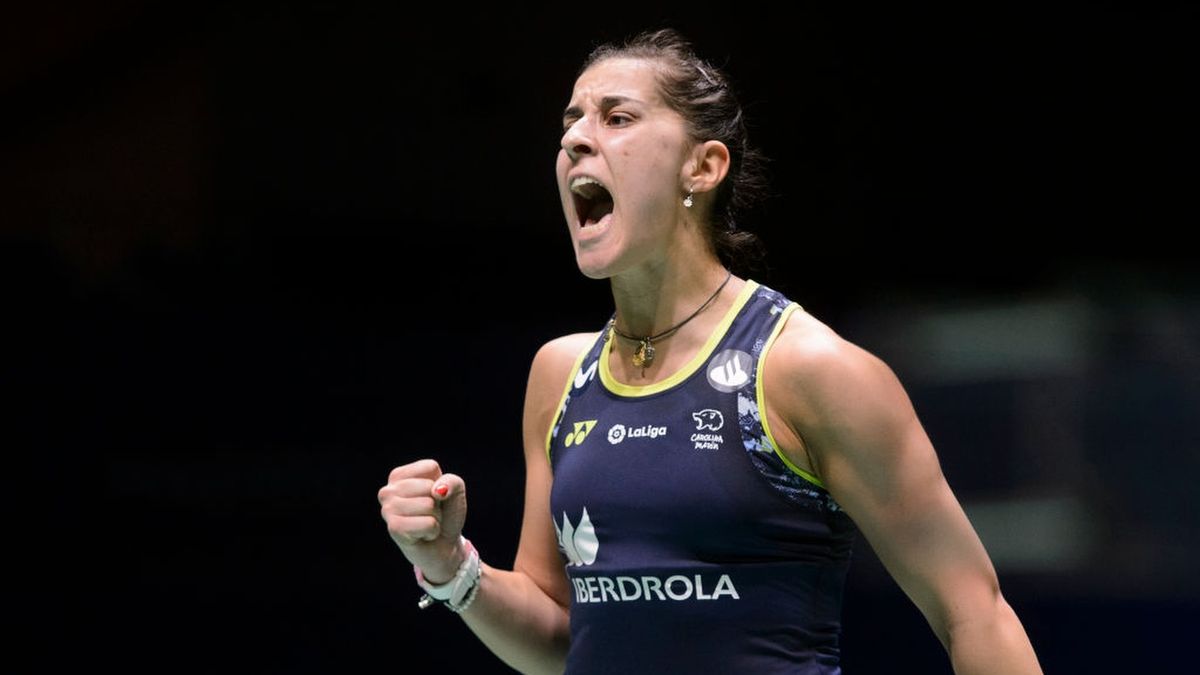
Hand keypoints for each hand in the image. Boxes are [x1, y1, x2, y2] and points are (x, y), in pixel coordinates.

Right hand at [378, 459, 467, 583]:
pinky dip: (433, 530)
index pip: (430, 467)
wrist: (443, 545)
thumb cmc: (445, 513)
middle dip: (437, 503)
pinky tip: (423, 535)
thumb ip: (452, 481)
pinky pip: (428, 523)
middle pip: (428, 486)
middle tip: (430, 513)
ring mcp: (387, 510)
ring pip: (428, 505)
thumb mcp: (455, 490)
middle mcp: (388, 490)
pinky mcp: (394, 528)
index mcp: (399, 476)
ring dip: (435, 518)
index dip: (440, 483)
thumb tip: (437, 491)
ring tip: (426, 523)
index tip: (433, 496)